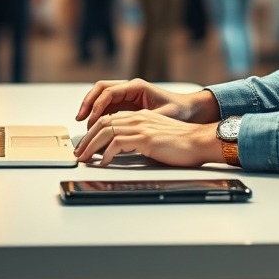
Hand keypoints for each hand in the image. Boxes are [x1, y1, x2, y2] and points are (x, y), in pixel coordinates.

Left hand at [73, 110, 223, 166]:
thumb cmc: (182, 144)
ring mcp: (141, 126)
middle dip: (87, 139)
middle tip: (79, 153)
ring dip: (92, 146)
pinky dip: (107, 154)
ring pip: (106, 132)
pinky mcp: (145, 138)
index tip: (86, 145)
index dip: (94, 131)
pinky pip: (117, 144)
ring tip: (86, 159)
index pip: (110, 119)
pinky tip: (105, 163)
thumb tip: (123, 150)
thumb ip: (140, 138)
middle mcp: (138, 118)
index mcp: (141, 116)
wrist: (199, 141)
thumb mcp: (157, 136)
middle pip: (103, 123)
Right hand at [75, 78, 219, 129]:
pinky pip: (108, 106)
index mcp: (137, 87)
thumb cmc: (181, 111)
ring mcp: (128, 95)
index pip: (109, 92)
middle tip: (79, 119)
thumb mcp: (166, 116)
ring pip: (102, 97)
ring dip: (91, 108)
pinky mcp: (128, 104)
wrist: (190, 109)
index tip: (90, 120)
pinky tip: (95, 126)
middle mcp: (130, 88)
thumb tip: (132, 127)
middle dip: (88, 103)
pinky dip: (99, 114)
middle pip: (100, 89)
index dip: (97, 106)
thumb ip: (148, 120)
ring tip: (83, 123)